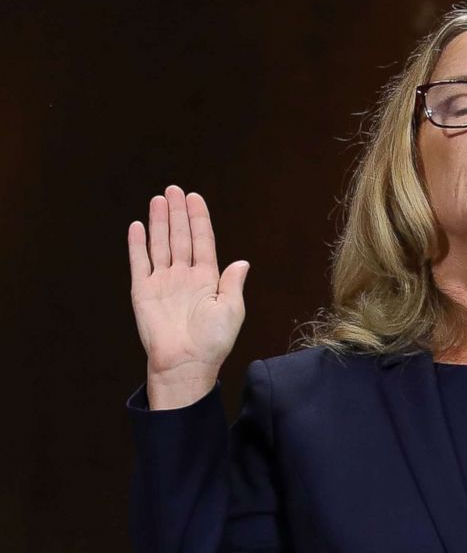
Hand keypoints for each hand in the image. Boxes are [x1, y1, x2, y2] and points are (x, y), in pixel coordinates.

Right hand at [128, 185, 249, 408]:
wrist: (185, 363)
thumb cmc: (212, 341)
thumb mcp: (232, 310)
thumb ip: (233, 283)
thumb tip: (243, 262)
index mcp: (207, 279)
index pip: (203, 241)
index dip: (199, 219)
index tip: (195, 198)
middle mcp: (184, 276)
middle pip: (180, 237)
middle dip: (178, 213)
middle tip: (174, 189)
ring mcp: (162, 282)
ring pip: (160, 244)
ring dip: (159, 222)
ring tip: (158, 200)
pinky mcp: (143, 291)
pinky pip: (139, 263)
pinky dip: (137, 245)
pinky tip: (137, 226)